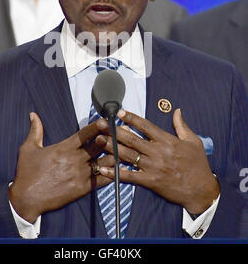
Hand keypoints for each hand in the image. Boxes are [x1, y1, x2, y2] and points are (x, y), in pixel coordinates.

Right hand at [9, 112, 112, 222]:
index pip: (84, 134)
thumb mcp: (28, 148)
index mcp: (63, 148)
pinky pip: (103, 179)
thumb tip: (33, 115)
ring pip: (104, 162)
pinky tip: (122, 169)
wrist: (26, 199)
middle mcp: (75, 160)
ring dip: (115, 154)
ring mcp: (80, 174)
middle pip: (99, 145)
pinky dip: (113, 173)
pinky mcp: (83, 188)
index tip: (106, 120)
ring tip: (126, 147)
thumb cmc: (26, 173)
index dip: (97, 126)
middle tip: (123, 130)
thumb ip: (35, 130)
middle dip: (111, 137)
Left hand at [97, 109, 219, 213]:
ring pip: (128, 155)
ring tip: (98, 140)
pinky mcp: (150, 181)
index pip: (145, 126)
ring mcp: (153, 167)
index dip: (131, 118)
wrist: (201, 190)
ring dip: (112, 147)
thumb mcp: (194, 141)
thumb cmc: (198, 164)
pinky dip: (116, 172)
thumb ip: (182, 126)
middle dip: (115, 130)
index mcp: (167, 140)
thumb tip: (177, 111)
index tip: (119, 112)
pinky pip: (129, 176)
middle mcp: (158, 152)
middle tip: (101, 124)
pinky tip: (104, 168)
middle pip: (132, 139)